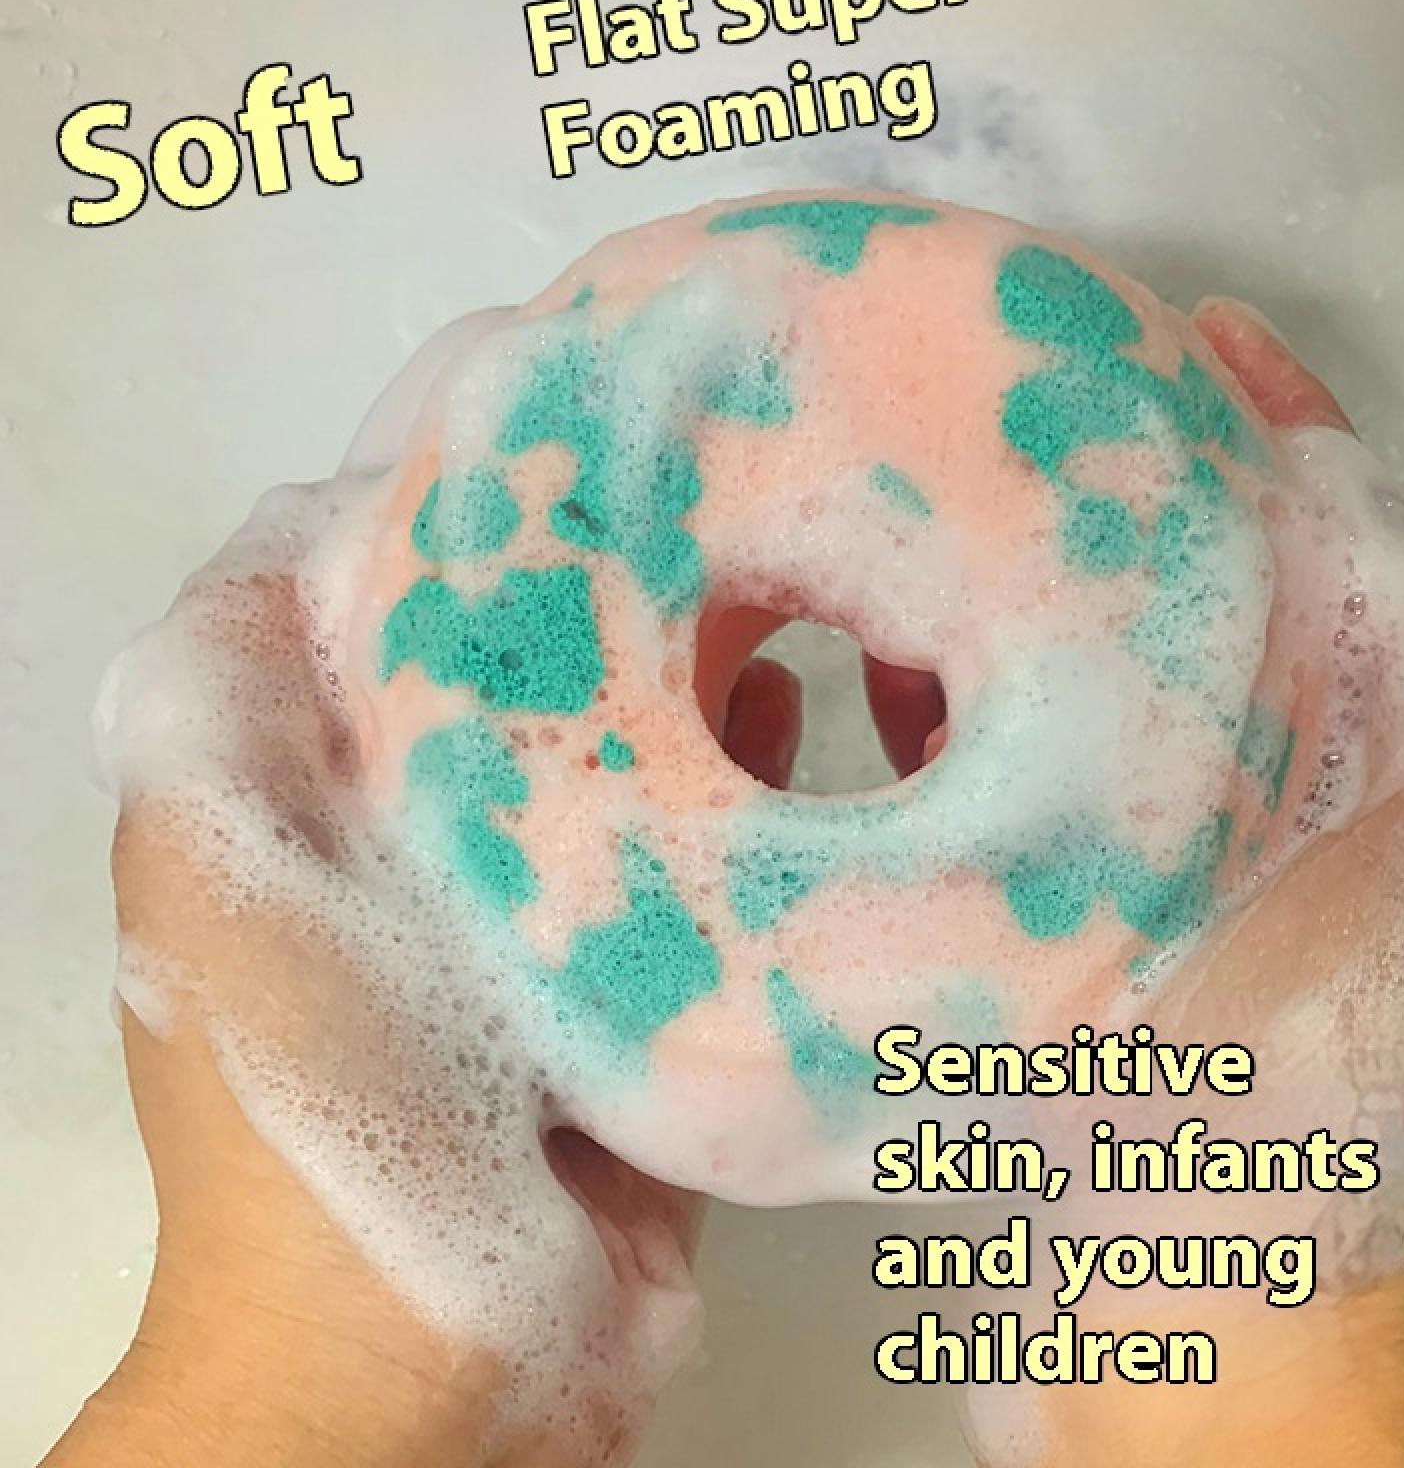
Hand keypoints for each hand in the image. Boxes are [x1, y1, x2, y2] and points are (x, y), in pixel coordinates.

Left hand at [50, 571, 799, 1467]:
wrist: (425, 1354)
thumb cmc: (308, 1085)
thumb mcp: (211, 861)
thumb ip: (221, 692)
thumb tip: (306, 514)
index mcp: (324, 802)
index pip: (391, 618)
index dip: (464, 520)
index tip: (559, 439)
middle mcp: (437, 850)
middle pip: (527, 680)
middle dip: (601, 588)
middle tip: (702, 483)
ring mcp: (555, 924)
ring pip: (630, 762)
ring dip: (685, 676)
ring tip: (768, 562)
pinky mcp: (655, 991)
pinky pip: (714, 867)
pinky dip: (751, 791)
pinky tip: (802, 706)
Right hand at [865, 298, 1403, 1467]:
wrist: (1211, 1321)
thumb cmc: (1344, 1078)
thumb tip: (1306, 472)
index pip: (1346, 523)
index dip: (1269, 412)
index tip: (1169, 325)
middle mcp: (1300, 795)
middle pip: (1200, 586)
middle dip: (1112, 489)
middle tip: (996, 414)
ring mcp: (1172, 866)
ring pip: (1086, 674)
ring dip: (1013, 596)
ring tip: (912, 520)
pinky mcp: (1066, 930)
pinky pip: (1005, 775)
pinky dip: (953, 715)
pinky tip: (868, 684)